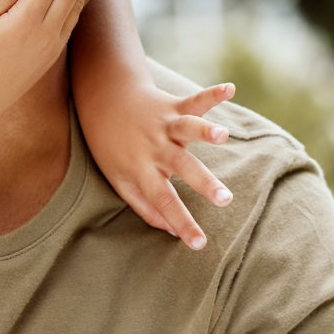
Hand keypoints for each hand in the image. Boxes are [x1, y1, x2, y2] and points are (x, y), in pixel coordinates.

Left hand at [80, 80, 235, 248]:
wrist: (102, 100)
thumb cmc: (112, 146)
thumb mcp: (119, 180)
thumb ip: (145, 207)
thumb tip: (172, 232)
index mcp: (142, 169)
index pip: (163, 201)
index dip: (181, 223)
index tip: (200, 244)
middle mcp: (155, 147)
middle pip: (181, 167)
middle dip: (204, 182)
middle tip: (225, 199)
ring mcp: (164, 125)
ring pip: (187, 128)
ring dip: (205, 130)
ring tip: (223, 134)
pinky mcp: (172, 106)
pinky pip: (194, 100)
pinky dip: (212, 94)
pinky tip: (230, 89)